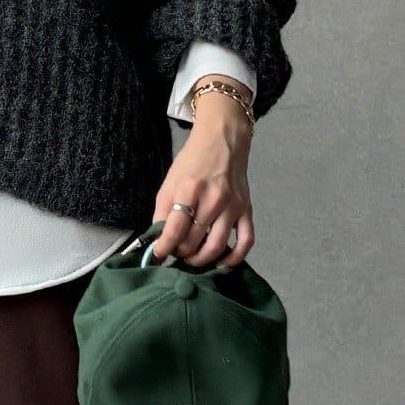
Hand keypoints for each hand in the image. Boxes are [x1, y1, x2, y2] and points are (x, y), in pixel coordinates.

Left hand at [151, 84, 255, 266]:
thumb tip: (158, 242)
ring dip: (200, 260)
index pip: (175, 229)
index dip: (164, 248)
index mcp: (190, 190)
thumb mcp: (169, 182)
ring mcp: (233, 206)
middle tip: (175, 253)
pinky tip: (221, 263)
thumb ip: (162, 213)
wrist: (223, 141)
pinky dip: (234, 258)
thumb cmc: (192, 162)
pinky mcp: (247, 210)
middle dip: (180, 253)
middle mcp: (213, 199)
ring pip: (216, 247)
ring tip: (191, 259)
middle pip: (193, 241)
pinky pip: (245, 242)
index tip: (158, 257)